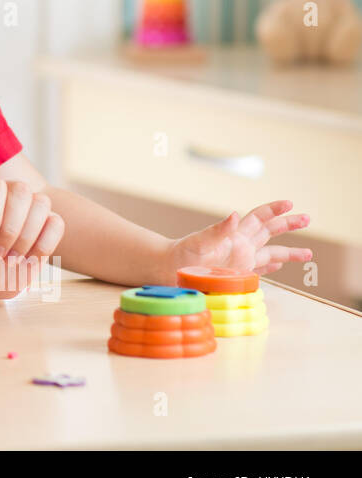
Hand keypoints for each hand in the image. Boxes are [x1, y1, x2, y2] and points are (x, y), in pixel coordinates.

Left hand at [0, 177, 63, 297]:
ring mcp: (30, 207)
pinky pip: (57, 224)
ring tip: (9, 260)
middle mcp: (8, 192)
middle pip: (21, 191)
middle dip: (10, 228)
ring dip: (26, 237)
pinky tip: (27, 261)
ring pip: (42, 204)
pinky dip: (44, 245)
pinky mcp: (47, 224)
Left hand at [167, 199, 311, 276]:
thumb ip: (218, 230)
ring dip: (289, 253)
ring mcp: (241, 260)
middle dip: (289, 224)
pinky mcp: (238, 274)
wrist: (169, 270)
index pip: (259, 217)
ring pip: (272, 254)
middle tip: (307, 218)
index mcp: (234, 234)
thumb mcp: (200, 241)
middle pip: (270, 231)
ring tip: (309, 254)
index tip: (290, 203)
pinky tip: (281, 266)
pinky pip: (260, 270)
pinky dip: (272, 268)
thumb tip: (233, 215)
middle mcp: (241, 245)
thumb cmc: (183, 254)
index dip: (274, 210)